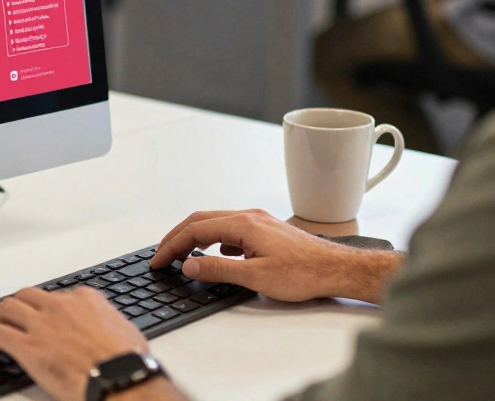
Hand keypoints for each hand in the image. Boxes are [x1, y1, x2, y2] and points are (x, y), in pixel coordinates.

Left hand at [0, 287, 149, 400]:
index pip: (57, 296)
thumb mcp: (124, 330)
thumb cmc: (127, 361)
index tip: (43, 317)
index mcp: (85, 299)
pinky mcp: (28, 346)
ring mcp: (42, 324)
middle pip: (27, 296)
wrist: (121, 378)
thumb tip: (105, 329)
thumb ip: (107, 323)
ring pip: (7, 308)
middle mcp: (60, 305)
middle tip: (10, 316)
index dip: (46, 308)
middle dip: (16, 305)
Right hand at [152, 209, 401, 303]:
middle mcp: (249, 216)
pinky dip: (213, 239)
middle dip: (177, 237)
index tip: (158, 261)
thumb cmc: (304, 273)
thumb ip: (218, 270)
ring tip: (180, 254)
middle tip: (161, 255)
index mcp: (243, 224)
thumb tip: (188, 265)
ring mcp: (258, 222)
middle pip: (201, 220)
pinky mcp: (266, 230)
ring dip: (194, 237)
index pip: (195, 230)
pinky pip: (230, 229)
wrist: (336, 269)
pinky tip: (214, 255)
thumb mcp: (256, 276)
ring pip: (216, 223)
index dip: (172, 246)